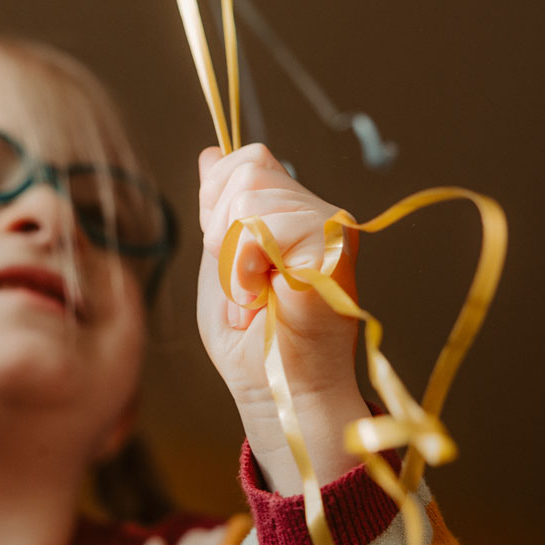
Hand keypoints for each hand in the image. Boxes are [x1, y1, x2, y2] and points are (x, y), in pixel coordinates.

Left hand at [197, 144, 368, 491]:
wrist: (276, 391)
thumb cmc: (249, 343)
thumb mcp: (218, 262)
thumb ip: (217, 209)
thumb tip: (210, 152)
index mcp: (290, 211)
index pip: (246, 158)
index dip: (217, 197)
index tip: (223, 251)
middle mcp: (316, 211)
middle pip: (246, 169)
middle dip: (221, 231)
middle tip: (243, 281)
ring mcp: (330, 225)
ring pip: (251, 195)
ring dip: (233, 256)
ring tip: (255, 294)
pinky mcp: (334, 245)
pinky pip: (267, 224)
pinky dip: (247, 266)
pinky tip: (264, 297)